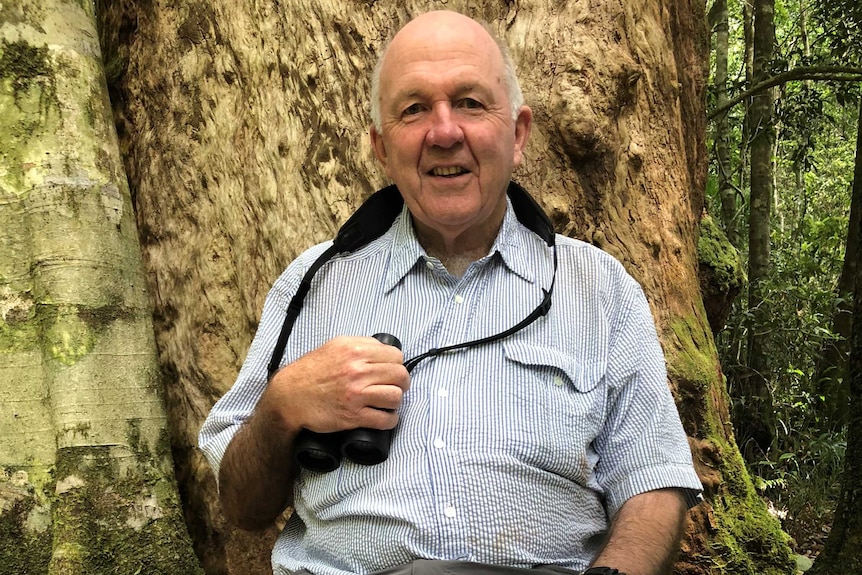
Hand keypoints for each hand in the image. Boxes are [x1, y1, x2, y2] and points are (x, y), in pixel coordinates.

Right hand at [264, 336, 409, 434]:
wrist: (289, 396)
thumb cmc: (310, 372)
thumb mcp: (334, 346)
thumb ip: (360, 345)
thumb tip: (383, 349)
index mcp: (354, 350)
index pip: (395, 356)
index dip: (397, 364)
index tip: (392, 371)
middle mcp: (357, 370)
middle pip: (400, 375)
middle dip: (401, 383)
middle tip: (395, 387)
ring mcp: (356, 394)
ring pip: (396, 397)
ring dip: (395, 401)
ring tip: (388, 402)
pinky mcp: (354, 416)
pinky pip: (385, 419)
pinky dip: (390, 420)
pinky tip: (385, 417)